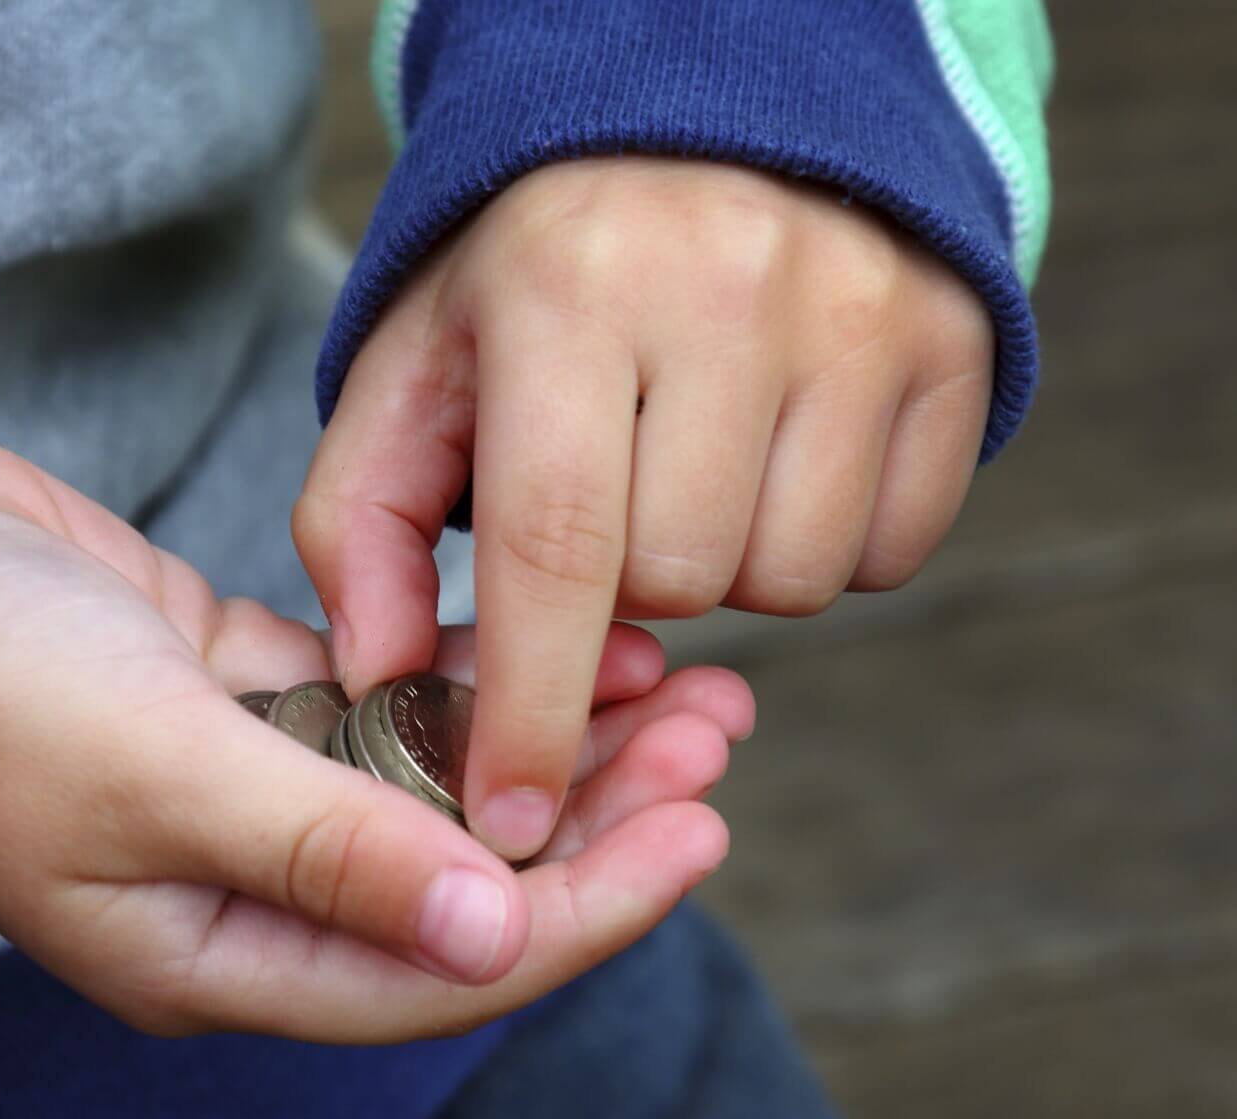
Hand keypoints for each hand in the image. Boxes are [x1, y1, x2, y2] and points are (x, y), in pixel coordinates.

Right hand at [0, 427, 751, 1040]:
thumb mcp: (152, 773)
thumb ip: (327, 850)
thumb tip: (492, 933)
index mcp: (209, 948)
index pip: (436, 962)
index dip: (580, 906)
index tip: (700, 830)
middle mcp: (236, 882)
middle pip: (455, 874)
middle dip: (593, 814)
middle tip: (716, 734)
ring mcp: (236, 784)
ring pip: (430, 781)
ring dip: (544, 734)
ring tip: (677, 674)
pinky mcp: (230, 690)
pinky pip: (378, 700)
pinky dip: (460, 673)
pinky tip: (552, 634)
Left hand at [297, 156, 993, 860]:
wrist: (693, 135)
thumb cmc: (528, 285)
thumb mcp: (411, 374)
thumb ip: (357, 526)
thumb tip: (378, 680)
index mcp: (568, 291)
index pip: (557, 547)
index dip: (533, 707)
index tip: (512, 820)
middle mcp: (727, 288)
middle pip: (681, 582)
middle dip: (623, 589)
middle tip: (605, 501)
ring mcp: (859, 311)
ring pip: (792, 581)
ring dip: (724, 572)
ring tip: (684, 472)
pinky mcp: (952, 344)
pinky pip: (890, 550)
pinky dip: (822, 545)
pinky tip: (770, 463)